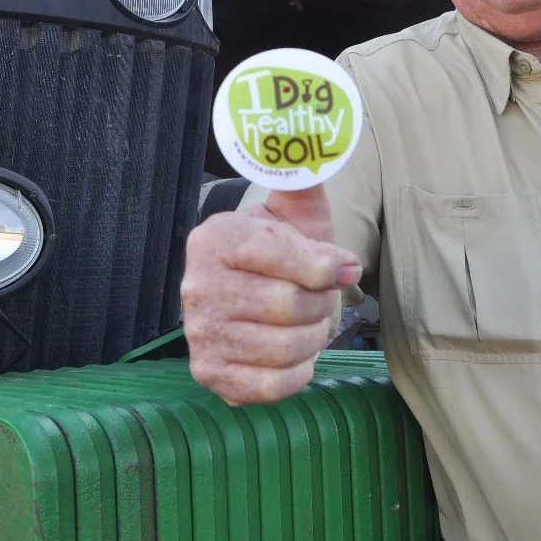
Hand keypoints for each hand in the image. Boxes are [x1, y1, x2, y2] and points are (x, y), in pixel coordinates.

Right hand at [181, 184, 362, 405]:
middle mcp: (198, 285)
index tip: (343, 266)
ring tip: (307, 324)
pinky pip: (270, 386)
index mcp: (216, 238)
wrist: (247, 287)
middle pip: (288, 306)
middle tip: (321, 298)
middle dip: (322, 304)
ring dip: (313, 339)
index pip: (280, 254)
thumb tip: (320, 154)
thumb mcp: (295, 210)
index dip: (325, 265)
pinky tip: (294, 355)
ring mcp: (200, 333)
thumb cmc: (280, 250)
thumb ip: (306, 179)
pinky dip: (297, 374)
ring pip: (285, 348)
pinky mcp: (209, 372)